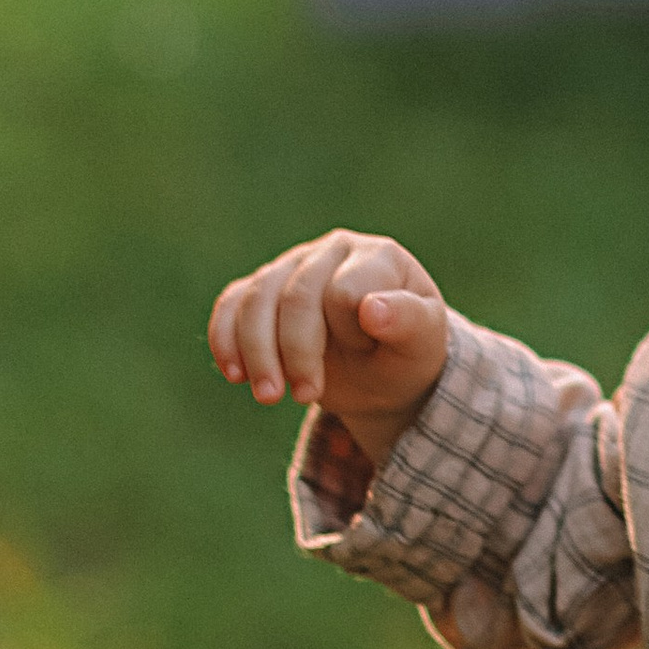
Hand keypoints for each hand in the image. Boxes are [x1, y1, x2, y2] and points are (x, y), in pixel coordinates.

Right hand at [207, 230, 450, 464]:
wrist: (381, 372)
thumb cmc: (406, 353)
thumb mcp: (423, 344)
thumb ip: (409, 322)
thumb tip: (372, 309)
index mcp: (378, 256)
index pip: (343, 292)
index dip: (350, 334)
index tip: (369, 355)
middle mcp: (332, 251)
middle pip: (295, 296)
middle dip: (295, 352)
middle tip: (307, 397)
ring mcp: (293, 266)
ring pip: (256, 300)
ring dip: (256, 353)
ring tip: (268, 396)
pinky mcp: (263, 290)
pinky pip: (231, 305)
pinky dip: (225, 339)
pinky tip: (234, 374)